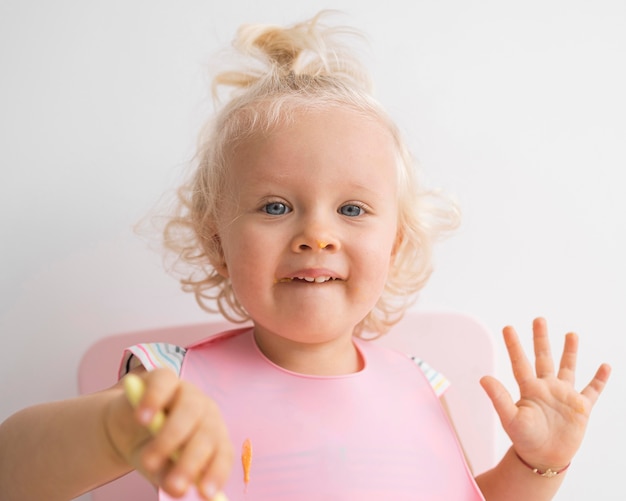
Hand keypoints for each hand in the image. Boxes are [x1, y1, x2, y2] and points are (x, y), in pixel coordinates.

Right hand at [106, 368, 232, 498]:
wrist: (125, 425)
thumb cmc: (151, 449)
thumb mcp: (160, 468)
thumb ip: (170, 476)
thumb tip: (178, 490)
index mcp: (212, 436)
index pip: (222, 453)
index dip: (217, 472)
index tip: (206, 494)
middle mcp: (205, 413)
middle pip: (207, 433)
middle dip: (191, 462)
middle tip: (174, 486)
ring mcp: (186, 392)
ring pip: (189, 409)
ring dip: (171, 436)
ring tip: (149, 461)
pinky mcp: (163, 377)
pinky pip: (164, 383)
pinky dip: (153, 400)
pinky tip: (142, 418)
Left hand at [480, 317, 610, 470]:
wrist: (544, 458)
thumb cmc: (524, 439)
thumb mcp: (510, 417)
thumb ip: (498, 397)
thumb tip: (483, 377)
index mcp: (528, 388)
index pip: (520, 362)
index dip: (514, 345)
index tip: (508, 327)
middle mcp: (546, 387)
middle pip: (543, 358)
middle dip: (541, 339)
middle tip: (538, 319)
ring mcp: (564, 396)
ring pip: (568, 368)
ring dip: (570, 351)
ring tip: (571, 333)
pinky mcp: (580, 407)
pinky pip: (592, 390)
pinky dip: (599, 379)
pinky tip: (605, 366)